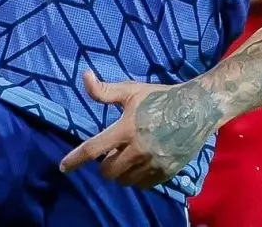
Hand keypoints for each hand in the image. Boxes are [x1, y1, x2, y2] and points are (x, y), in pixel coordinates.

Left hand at [60, 70, 217, 187]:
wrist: (197, 108)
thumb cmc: (161, 97)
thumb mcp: (132, 91)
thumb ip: (105, 90)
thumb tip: (84, 76)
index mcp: (126, 128)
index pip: (93, 149)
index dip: (75, 159)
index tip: (63, 168)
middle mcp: (138, 149)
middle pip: (108, 171)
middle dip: (106, 164)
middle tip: (115, 151)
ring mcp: (153, 162)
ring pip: (124, 180)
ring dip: (121, 171)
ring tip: (130, 156)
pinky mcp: (166, 171)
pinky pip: (142, 184)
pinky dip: (137, 177)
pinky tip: (142, 164)